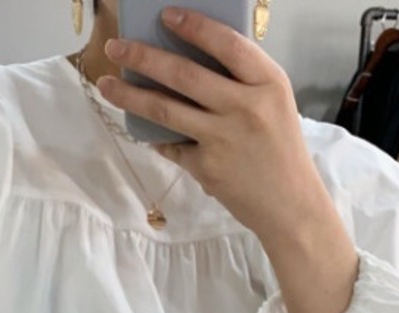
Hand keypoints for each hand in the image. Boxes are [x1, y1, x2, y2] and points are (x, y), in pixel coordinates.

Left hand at [96, 8, 325, 241]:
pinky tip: (145, 131)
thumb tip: (193, 56)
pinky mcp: (208, 168)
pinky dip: (158, 138)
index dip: (194, 26)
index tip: (166, 15)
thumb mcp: (275, 103)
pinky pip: (173, 146)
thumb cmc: (281, 149)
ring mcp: (224, 139)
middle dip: (143, 57)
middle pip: (184, 74)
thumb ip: (244, 80)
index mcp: (268, 83)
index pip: (226, 44)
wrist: (291, 206)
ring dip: (131, 95)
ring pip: (166, 109)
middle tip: (116, 48)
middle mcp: (246, 108)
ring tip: (106, 84)